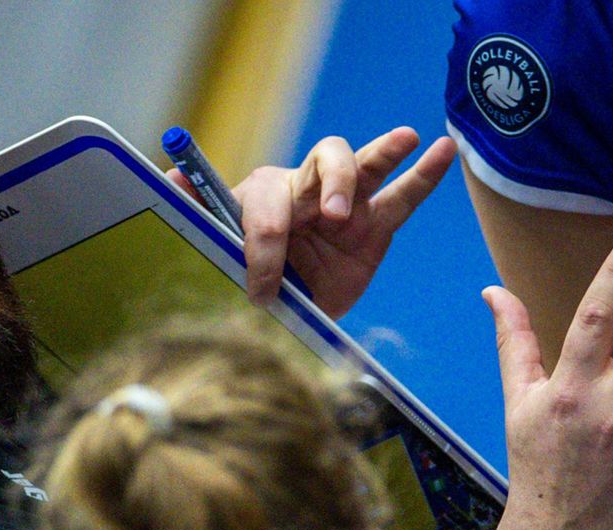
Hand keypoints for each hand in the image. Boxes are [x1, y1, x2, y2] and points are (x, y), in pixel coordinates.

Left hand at [168, 128, 455, 316]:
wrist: (283, 306)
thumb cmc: (250, 271)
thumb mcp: (218, 250)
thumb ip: (197, 212)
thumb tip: (168, 178)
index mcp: (264, 195)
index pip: (268, 209)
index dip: (263, 248)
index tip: (260, 288)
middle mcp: (306, 190)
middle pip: (323, 162)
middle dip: (331, 186)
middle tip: (333, 218)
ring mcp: (345, 205)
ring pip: (363, 166)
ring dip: (382, 154)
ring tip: (405, 140)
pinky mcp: (375, 226)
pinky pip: (403, 197)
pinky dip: (425, 174)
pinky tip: (443, 152)